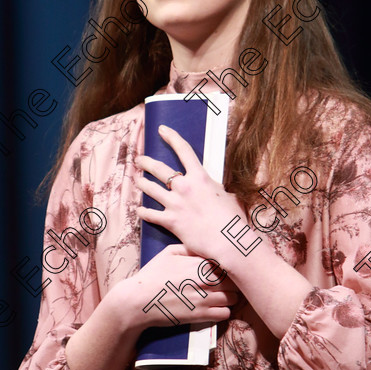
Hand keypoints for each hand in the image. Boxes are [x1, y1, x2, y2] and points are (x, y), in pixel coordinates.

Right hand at [115, 244, 239, 331]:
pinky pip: (226, 314)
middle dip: (232, 282)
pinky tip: (216, 308)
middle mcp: (207, 281)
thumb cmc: (152, 275)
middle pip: (235, 281)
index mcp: (201, 263)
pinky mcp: (202, 316)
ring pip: (234, 298)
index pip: (229, 263)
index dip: (229, 266)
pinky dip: (224, 311)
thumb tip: (205, 246)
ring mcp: (206, 299)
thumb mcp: (169, 253)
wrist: (139, 301)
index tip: (226, 269)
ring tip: (223, 296)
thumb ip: (190, 248)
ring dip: (230, 297)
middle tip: (226, 283)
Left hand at [135, 125, 245, 260]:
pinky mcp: (171, 221)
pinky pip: (150, 215)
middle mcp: (184, 187)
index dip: (171, 137)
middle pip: (159, 169)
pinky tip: (138, 210)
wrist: (228, 240)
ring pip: (150, 189)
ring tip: (136, 179)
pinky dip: (143, 212)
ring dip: (141, 183)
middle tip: (139, 159)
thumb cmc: (233, 218)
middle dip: (146, 162)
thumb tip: (214, 188)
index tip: (162, 130)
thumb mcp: (227, 195)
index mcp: (200, 177)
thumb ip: (215, 188)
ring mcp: (175, 204)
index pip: (184, 150)